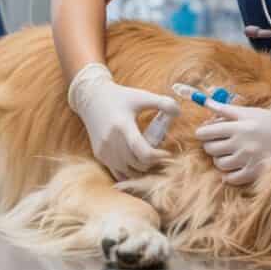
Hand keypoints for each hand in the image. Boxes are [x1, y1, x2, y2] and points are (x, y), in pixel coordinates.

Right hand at [68, 63, 179, 180]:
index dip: (158, 157)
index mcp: (123, 126)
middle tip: (160, 154)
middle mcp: (111, 141)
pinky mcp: (100, 155)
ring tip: (149, 158)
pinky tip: (137, 164)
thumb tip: (179, 113)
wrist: (91, 98)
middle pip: (138, 164)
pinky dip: (130, 173)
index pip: (142, 152)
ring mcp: (104, 150)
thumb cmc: (120, 97)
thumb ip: (163, 102)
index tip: (167, 153)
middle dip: (153, 162)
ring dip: (142, 169)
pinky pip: (118, 173)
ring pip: (129, 171)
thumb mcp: (142, 96)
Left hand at [195, 101, 270, 185]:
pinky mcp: (254, 173)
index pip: (208, 132)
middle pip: (210, 148)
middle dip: (211, 144)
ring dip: (220, 159)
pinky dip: (228, 175)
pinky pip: (230, 178)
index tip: (203, 133)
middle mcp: (241, 143)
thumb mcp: (252, 112)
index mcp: (240, 126)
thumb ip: (227, 109)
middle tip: (219, 142)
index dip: (202, 133)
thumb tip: (206, 101)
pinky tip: (235, 167)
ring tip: (229, 154)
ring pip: (219, 164)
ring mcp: (247, 160)